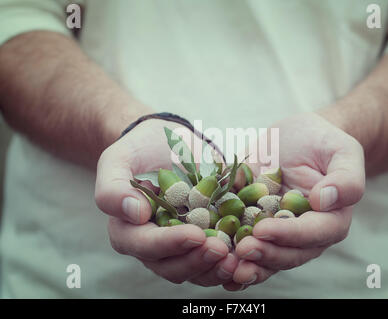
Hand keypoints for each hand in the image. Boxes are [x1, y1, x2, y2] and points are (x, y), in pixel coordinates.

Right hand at [95, 120, 237, 285]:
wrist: (167, 143)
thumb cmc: (139, 150)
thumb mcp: (117, 160)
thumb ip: (113, 188)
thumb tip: (135, 214)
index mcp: (129, 231)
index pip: (145, 245)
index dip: (169, 244)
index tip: (195, 234)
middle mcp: (154, 245)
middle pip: (172, 266)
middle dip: (198, 260)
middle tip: (222, 249)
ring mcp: (181, 246)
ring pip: (196, 269)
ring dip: (217, 268)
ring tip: (238, 257)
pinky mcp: (205, 240)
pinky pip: (216, 259)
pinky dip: (231, 260)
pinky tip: (248, 252)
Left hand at [224, 112, 364, 290]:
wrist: (297, 137)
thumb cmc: (322, 141)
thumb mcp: (342, 150)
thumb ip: (345, 178)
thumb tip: (325, 200)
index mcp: (329, 220)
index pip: (312, 234)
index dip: (288, 235)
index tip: (263, 229)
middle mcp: (304, 234)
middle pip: (286, 254)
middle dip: (263, 254)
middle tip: (240, 250)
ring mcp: (277, 232)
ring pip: (265, 257)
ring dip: (245, 264)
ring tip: (225, 264)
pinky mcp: (254, 225)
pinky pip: (243, 244)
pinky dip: (229, 254)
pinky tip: (212, 258)